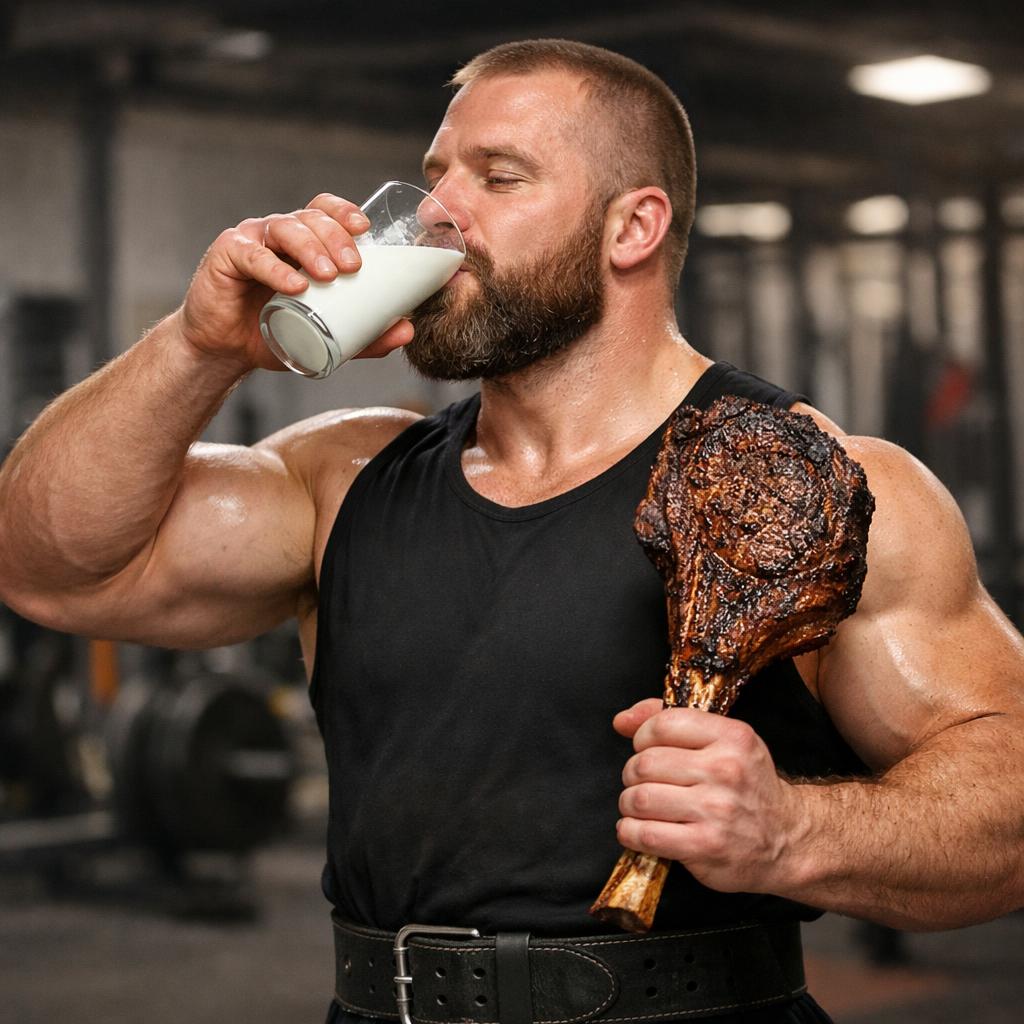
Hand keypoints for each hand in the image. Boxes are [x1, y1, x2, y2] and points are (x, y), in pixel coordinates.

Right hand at [175, 193, 414, 370]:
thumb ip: (365, 335)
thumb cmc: (276, 332)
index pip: (325, 210)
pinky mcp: (227, 255)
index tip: (365, 229)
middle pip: (311, 217)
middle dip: (336, 236)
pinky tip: (294, 285)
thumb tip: (407, 332)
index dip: (344, 211)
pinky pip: (253, 255)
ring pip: (285, 227)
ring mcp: (252, 240)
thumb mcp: (327, 335)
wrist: (227, 350)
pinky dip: (276, 268)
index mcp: (304, 241)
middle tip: (353, 266)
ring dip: (311, 248)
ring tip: (329, 275)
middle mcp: (279, 233)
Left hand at [613, 699, 802, 893]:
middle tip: (644, 782)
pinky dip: (630, 832)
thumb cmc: (747, 786)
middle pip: (645, 763)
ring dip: (629, 804)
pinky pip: (645, 835)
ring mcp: (716, 810)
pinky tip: (638, 830)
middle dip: (633, 774)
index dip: (642, 736)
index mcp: (732, 737)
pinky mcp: (705, 846)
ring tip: (640, 807)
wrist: (788, 839)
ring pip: (640, 799)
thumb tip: (622, 720)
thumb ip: (672, 722)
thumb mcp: (724, 742)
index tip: (647, 749)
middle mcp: (726, 771)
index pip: (663, 724)